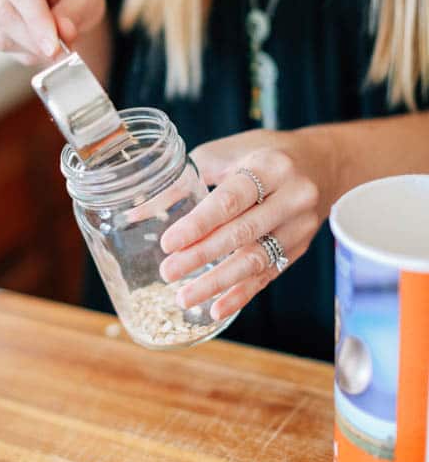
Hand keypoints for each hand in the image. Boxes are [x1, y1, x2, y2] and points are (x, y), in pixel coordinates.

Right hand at [0, 0, 105, 63]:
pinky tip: (44, 43)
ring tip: (58, 43)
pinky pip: (4, 45)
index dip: (37, 21)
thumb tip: (63, 33)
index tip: (54, 47)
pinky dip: (27, 51)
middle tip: (61, 54)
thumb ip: (74, 12)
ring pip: (1, 34)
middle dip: (34, 40)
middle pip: (4, 14)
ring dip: (33, 48)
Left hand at [159, 128, 335, 321]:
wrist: (321, 163)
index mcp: (270, 166)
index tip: (169, 243)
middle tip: (168, 273)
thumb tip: (140, 211)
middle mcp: (292, 197)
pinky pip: (268, 275)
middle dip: (201, 256)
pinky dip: (241, 294)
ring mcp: (300, 226)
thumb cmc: (262, 154)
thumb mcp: (225, 154)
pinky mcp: (299, 248)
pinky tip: (216, 307)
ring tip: (184, 297)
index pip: (231, 200)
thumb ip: (186, 180)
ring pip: (255, 260)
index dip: (199, 224)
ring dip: (217, 282)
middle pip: (242, 233)